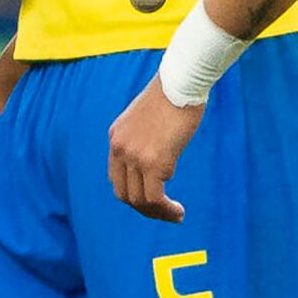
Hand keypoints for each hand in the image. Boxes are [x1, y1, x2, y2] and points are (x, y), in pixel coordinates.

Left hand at [105, 79, 201, 220]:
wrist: (181, 82)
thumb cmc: (174, 94)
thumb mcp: (149, 116)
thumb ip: (146, 135)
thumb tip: (159, 150)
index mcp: (116, 137)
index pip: (116, 177)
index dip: (133, 193)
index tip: (153, 199)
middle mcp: (120, 149)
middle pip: (124, 194)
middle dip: (144, 209)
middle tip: (165, 213)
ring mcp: (135, 157)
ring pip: (139, 200)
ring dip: (157, 213)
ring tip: (175, 216)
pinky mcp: (154, 162)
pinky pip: (155, 197)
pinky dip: (165, 209)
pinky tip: (178, 211)